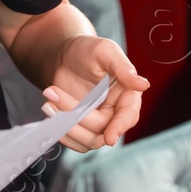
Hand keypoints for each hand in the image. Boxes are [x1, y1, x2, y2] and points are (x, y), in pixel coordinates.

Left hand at [41, 36, 149, 151]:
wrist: (63, 56)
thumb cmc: (86, 50)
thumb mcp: (104, 51)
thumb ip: (122, 67)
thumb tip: (143, 85)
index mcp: (127, 95)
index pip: (128, 116)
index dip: (120, 127)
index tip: (109, 138)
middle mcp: (116, 112)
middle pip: (103, 130)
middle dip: (76, 116)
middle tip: (52, 91)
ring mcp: (98, 122)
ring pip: (89, 140)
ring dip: (66, 126)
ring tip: (47, 102)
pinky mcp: (82, 126)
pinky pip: (76, 142)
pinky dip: (62, 133)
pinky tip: (50, 113)